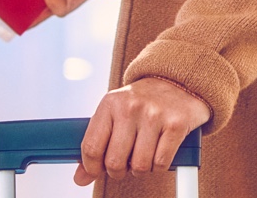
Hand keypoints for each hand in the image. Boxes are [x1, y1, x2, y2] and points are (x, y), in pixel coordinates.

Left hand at [74, 77, 209, 185]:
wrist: (176, 79)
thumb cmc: (142, 101)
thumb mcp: (115, 113)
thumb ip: (97, 144)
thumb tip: (80, 178)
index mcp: (111, 103)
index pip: (91, 147)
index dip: (92, 167)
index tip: (98, 169)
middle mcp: (131, 106)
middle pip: (115, 162)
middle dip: (119, 170)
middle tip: (126, 161)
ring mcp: (154, 114)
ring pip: (139, 166)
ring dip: (141, 168)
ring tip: (144, 152)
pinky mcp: (176, 123)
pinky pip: (161, 164)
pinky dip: (159, 165)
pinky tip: (159, 149)